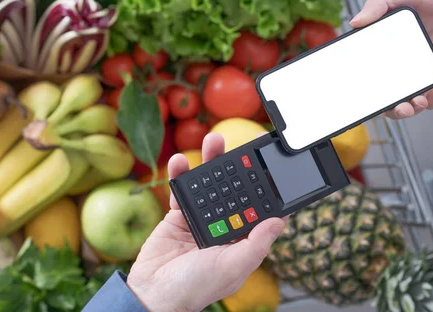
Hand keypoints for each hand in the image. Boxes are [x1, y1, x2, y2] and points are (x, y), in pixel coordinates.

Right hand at [126, 132, 286, 311]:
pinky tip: (181, 159)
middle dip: (240, 166)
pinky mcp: (179, 216)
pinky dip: (181, 173)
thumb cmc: (196, 288)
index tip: (275, 165)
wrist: (152, 294)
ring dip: (212, 161)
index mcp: (243, 240)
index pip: (261, 209)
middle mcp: (226, 226)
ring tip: (215, 139)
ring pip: (211, 184)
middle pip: (236, 189)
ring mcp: (202, 219)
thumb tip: (279, 220)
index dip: (269, 188)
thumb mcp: (233, 267)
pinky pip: (182, 190)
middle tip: (246, 144)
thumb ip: (257, 244)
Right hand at [351, 0, 432, 118]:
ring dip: (411, 108)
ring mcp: (426, 69)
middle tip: (395, 106)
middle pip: (391, 93)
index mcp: (391, 44)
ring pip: (413, 100)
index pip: (372, 70)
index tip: (362, 94)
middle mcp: (406, 60)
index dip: (366, 86)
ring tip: (415, 102)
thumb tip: (355, 23)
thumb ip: (379, 3)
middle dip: (390, 107)